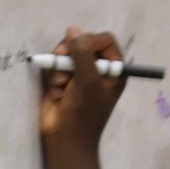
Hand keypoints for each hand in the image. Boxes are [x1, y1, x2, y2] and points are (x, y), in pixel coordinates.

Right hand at [39, 28, 128, 151]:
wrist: (65, 138)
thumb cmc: (84, 112)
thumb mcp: (88, 80)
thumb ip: (82, 53)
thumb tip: (73, 29)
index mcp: (114, 70)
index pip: (105, 40)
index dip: (90, 40)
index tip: (78, 48)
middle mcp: (98, 69)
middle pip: (84, 43)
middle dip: (71, 51)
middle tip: (62, 58)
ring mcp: (80, 74)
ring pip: (67, 53)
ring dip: (61, 65)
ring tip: (61, 82)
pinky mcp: (63, 80)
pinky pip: (57, 65)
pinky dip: (55, 75)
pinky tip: (56, 90)